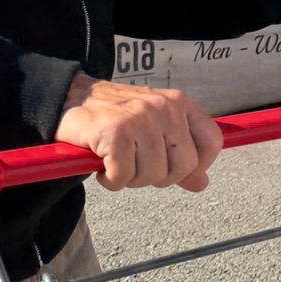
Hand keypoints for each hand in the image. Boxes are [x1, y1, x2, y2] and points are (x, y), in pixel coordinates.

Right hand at [57, 76, 222, 192]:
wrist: (69, 98)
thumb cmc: (114, 116)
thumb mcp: (154, 128)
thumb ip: (179, 154)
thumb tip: (202, 183)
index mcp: (179, 104)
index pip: (211, 140)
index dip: (200, 165)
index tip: (178, 173)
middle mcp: (164, 108)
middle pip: (183, 165)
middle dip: (159, 177)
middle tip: (137, 168)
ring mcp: (140, 118)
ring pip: (153, 174)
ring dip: (131, 179)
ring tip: (117, 163)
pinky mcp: (115, 132)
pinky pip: (123, 176)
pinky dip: (111, 180)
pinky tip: (103, 166)